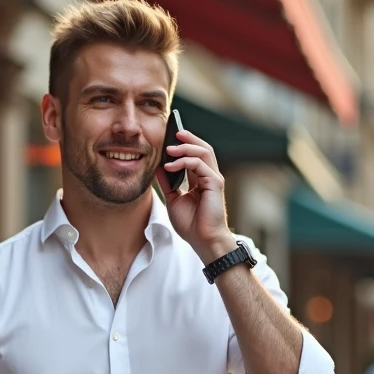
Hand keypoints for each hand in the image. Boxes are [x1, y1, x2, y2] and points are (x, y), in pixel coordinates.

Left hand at [161, 129, 233, 261]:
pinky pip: (200, 165)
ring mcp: (213, 179)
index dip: (183, 145)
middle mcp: (209, 176)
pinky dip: (184, 162)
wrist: (203, 241)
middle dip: (187, 139)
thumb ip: (168, 183)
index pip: (194, 155)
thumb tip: (158, 167)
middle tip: (172, 132)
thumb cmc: (192, 225)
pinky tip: (170, 166)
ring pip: (203, 152)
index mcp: (201, 179)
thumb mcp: (173, 200)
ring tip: (169, 148)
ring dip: (185, 147)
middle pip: (202, 148)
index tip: (169, 139)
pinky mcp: (215, 183)